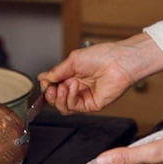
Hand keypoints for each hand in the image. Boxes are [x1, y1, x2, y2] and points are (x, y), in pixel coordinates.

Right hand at [38, 33, 162, 114]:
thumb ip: (56, 72)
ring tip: (64, 87)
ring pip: (62, 107)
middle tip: (50, 88)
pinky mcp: (91, 105)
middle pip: (56, 99)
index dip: (46, 87)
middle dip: (50, 95)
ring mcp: (84, 97)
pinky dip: (70, 98)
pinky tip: (74, 87)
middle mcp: (78, 87)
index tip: (45, 82)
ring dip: (59, 98)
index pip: (53, 87)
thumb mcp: (73, 60)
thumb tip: (43, 78)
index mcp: (73, 75)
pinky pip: (73, 107)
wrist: (119, 61)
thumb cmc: (103, 56)